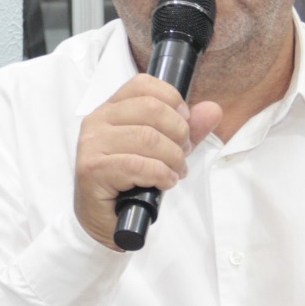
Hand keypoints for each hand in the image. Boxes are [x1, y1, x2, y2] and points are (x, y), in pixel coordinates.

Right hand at [73, 76, 220, 250]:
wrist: (105, 221)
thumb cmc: (130, 183)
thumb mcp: (164, 151)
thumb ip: (188, 130)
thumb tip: (212, 110)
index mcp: (111, 109)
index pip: (144, 84)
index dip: (173, 100)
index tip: (184, 124)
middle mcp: (97, 121)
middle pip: (151, 109)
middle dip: (178, 133)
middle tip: (182, 155)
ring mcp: (91, 144)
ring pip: (147, 137)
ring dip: (172, 158)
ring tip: (174, 172)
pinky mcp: (91, 170)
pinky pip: (137, 165)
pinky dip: (159, 174)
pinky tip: (164, 182)